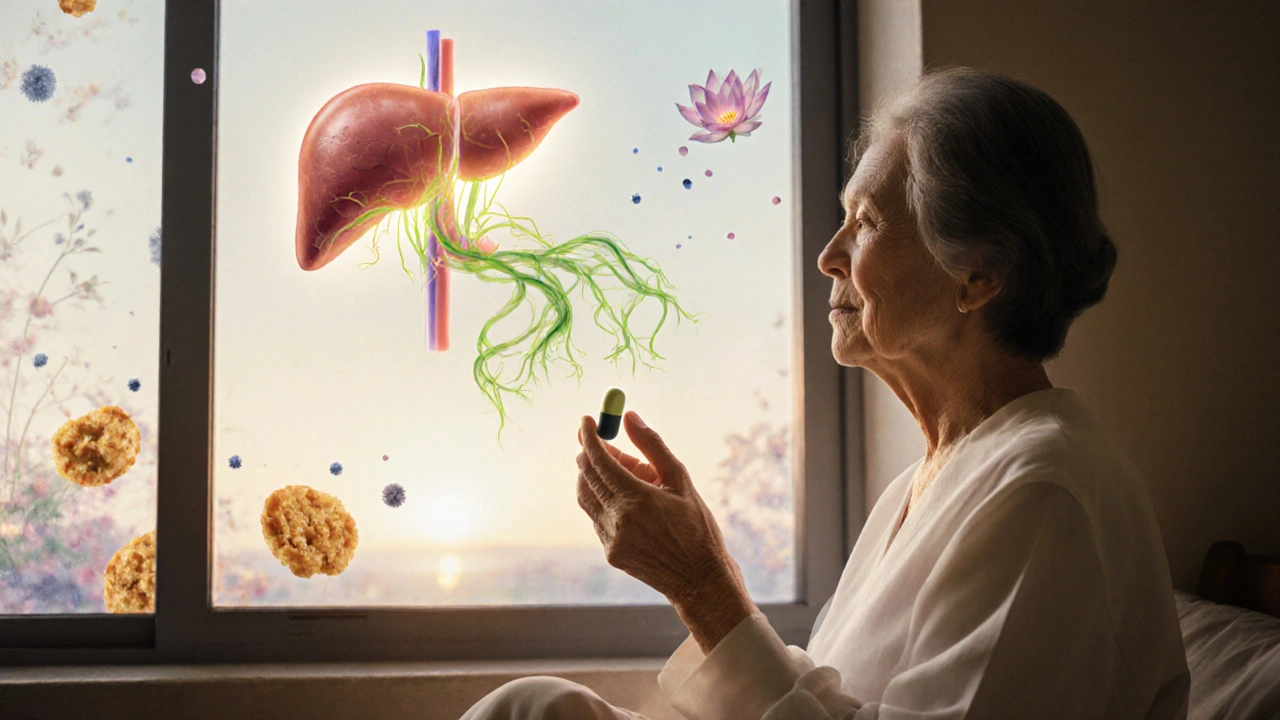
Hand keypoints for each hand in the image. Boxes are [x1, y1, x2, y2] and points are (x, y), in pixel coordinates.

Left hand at [576, 413, 753, 651]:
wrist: (700, 580)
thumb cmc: (697, 526)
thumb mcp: (680, 481)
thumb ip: (652, 446)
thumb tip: (629, 416)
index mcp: (636, 499)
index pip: (599, 460)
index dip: (589, 437)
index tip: (586, 420)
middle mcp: (618, 519)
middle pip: (587, 476)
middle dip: (590, 454)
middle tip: (605, 443)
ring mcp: (611, 538)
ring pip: (587, 497)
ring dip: (595, 477)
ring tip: (624, 472)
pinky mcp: (610, 552)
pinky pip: (597, 517)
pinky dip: (605, 501)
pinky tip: (629, 501)